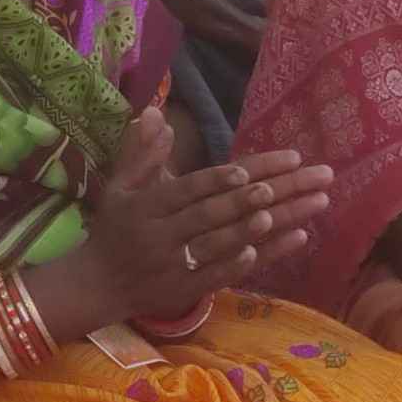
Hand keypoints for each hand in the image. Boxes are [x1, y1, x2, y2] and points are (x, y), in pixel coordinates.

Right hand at [76, 110, 331, 327]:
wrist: (98, 286)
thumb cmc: (113, 228)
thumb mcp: (119, 187)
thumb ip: (141, 152)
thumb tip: (157, 112)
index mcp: (148, 206)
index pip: (191, 190)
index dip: (221, 180)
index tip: (254, 171)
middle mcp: (163, 234)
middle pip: (218, 213)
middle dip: (262, 195)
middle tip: (302, 177)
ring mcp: (177, 265)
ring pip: (226, 243)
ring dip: (268, 227)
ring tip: (304, 210)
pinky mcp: (189, 289)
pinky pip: (225, 274)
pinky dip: (255, 259)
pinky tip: (288, 243)